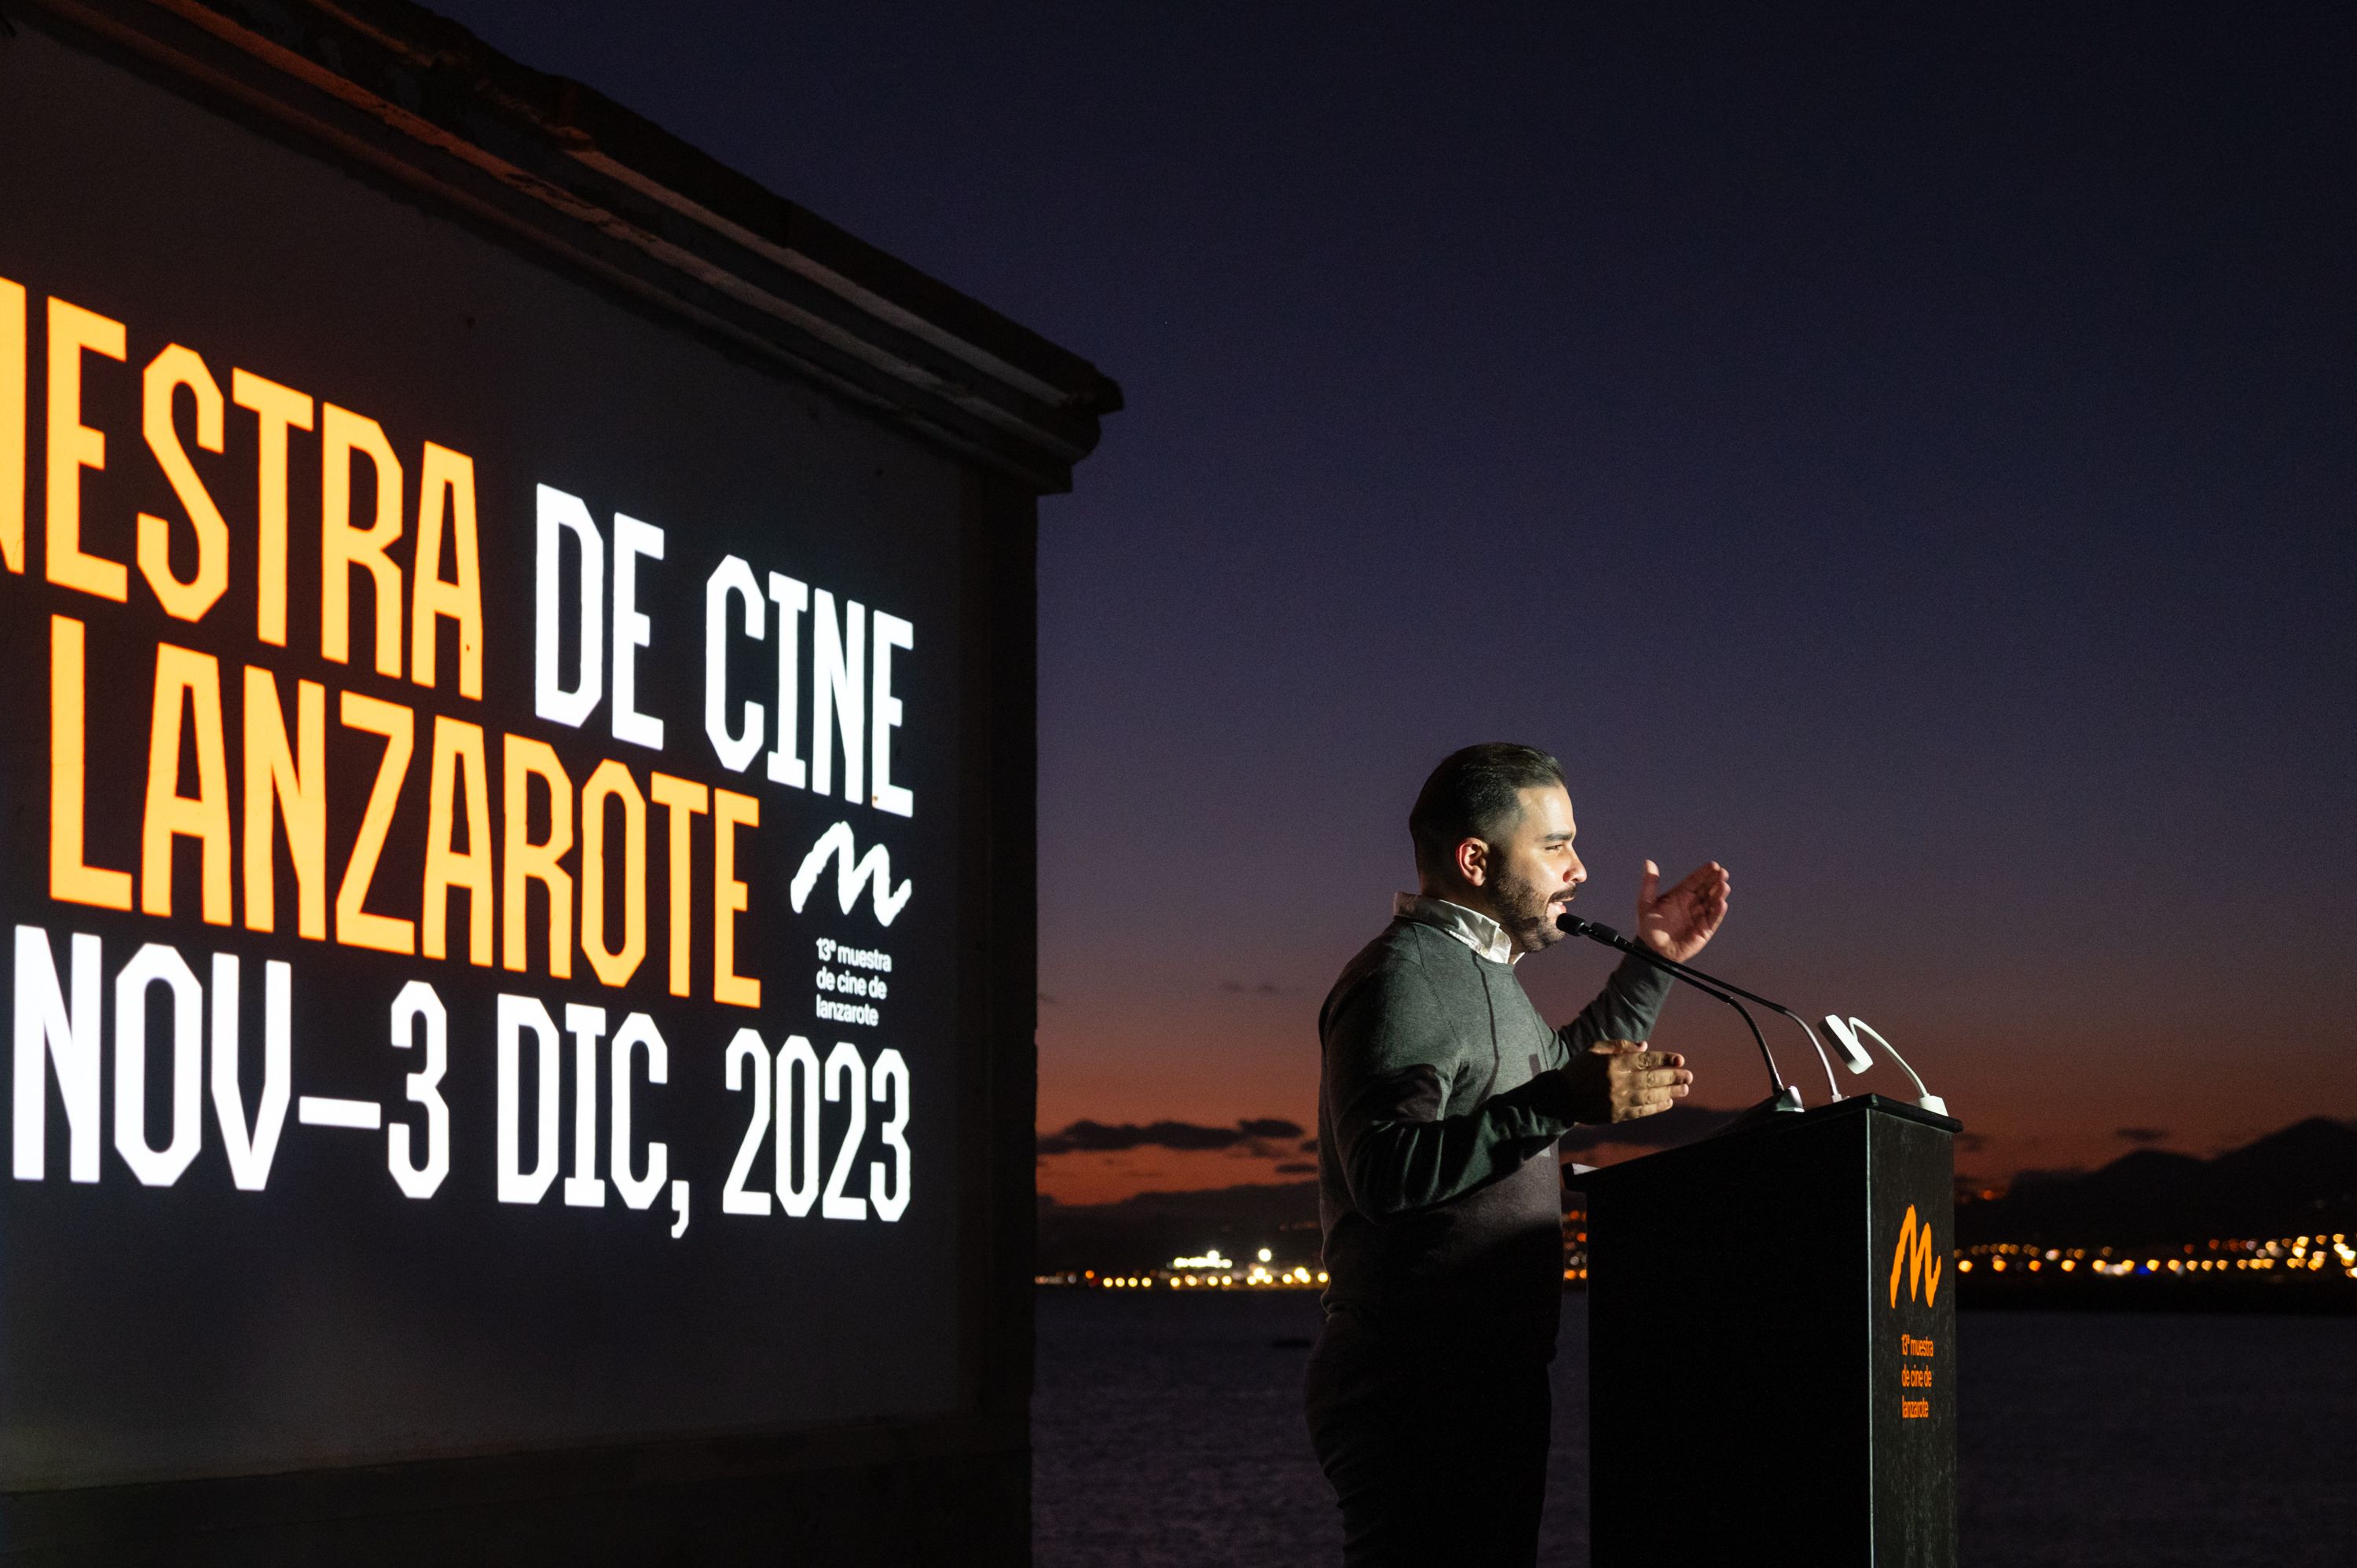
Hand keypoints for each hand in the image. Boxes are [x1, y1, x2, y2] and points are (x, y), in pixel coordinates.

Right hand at [1555, 1040, 1692, 1124]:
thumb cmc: (1579, 1069)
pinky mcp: (1616, 1116)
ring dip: (1670, 1092)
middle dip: (1673, 1076)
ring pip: (1650, 1096)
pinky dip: (1657, 1107)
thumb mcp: (1594, 1049)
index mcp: (1611, 1063)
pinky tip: (1668, 1102)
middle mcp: (1616, 1082)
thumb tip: (1645, 1046)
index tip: (1680, 1059)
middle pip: (1651, 1079)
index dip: (1664, 1059)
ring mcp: (1616, 1101)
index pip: (1644, 1060)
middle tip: (1689, 1076)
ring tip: (1684, 1089)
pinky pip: (1641, 1111)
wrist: (1560, 1097)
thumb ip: (1619, 1045)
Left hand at [1636, 858, 1728, 962]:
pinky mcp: (1704, 930)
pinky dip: (1718, 911)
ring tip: (1724, 885)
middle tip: (1722, 873)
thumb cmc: (1648, 926)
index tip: (1713, 865)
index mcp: (1680, 895)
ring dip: (1719, 893)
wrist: (1652, 950)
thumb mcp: (1645, 903)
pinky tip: (1722, 903)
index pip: (1695, 881)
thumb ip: (1649, 884)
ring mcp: (1699, 916)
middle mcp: (1692, 903)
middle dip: (1715, 880)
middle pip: (1706, 889)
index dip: (1704, 873)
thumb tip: (1648, 862)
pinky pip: (1713, 919)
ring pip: (1712, 902)